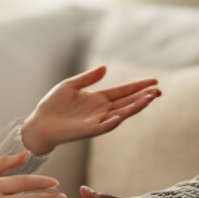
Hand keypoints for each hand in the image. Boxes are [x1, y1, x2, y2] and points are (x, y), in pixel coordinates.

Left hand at [20, 66, 160, 155]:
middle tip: (159, 90)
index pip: (124, 91)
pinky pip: (104, 126)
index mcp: (99, 99)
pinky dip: (113, 121)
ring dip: (135, 107)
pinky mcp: (88, 130)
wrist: (39, 123)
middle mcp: (102, 110)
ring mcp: (97, 121)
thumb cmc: (52, 105)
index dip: (138, 86)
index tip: (154, 81)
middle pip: (128, 102)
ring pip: (121, 113)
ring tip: (150, 99)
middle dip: (144, 96)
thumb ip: (88, 78)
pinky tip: (123, 114)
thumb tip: (105, 67)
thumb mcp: (71, 85)